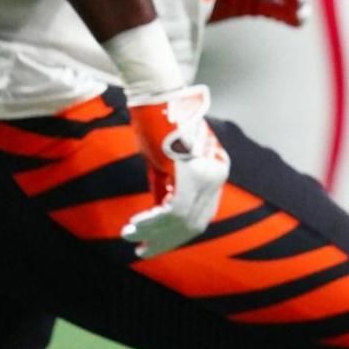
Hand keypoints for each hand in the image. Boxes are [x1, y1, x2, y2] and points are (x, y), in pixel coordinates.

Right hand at [123, 85, 229, 257]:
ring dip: (154, 233)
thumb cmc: (158, 127)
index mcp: (217, 171)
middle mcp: (218, 174)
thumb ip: (168, 192)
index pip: (201, 215)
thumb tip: (161, 222)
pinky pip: (173, 209)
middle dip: (166, 240)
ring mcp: (208, 173)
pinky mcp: (192, 171)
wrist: (157, 97)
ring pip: (183, 220)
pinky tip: (134, 226)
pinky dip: (152, 221)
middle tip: (141, 251)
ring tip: (131, 238)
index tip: (153, 247)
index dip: (177, 236)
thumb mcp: (165, 166)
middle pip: (195, 222)